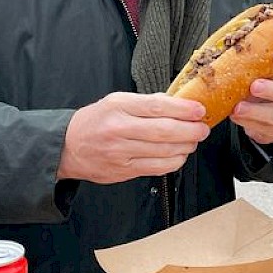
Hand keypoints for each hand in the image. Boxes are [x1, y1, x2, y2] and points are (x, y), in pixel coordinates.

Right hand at [58, 92, 209, 182]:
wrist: (68, 147)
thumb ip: (146, 102)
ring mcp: (121, 153)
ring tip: (194, 140)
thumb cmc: (96, 120)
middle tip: (203, 128)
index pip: (157, 107)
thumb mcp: (116, 101)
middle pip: (164, 131)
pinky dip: (174, 162)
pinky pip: (156, 169)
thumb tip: (176, 103)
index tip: (199, 109)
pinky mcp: (123, 171)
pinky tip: (180, 155)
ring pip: (163, 152)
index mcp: (119, 107)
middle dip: (190, 130)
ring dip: (186, 146)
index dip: (182, 109)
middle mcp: (119, 129)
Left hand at [229, 49, 272, 144]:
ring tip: (238, 108)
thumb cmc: (263, 82)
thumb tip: (224, 48)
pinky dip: (249, 123)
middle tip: (254, 86)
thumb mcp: (262, 71)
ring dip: (256, 111)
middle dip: (271, 90)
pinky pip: (267, 130)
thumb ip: (253, 62)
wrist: (267, 112)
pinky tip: (236, 117)